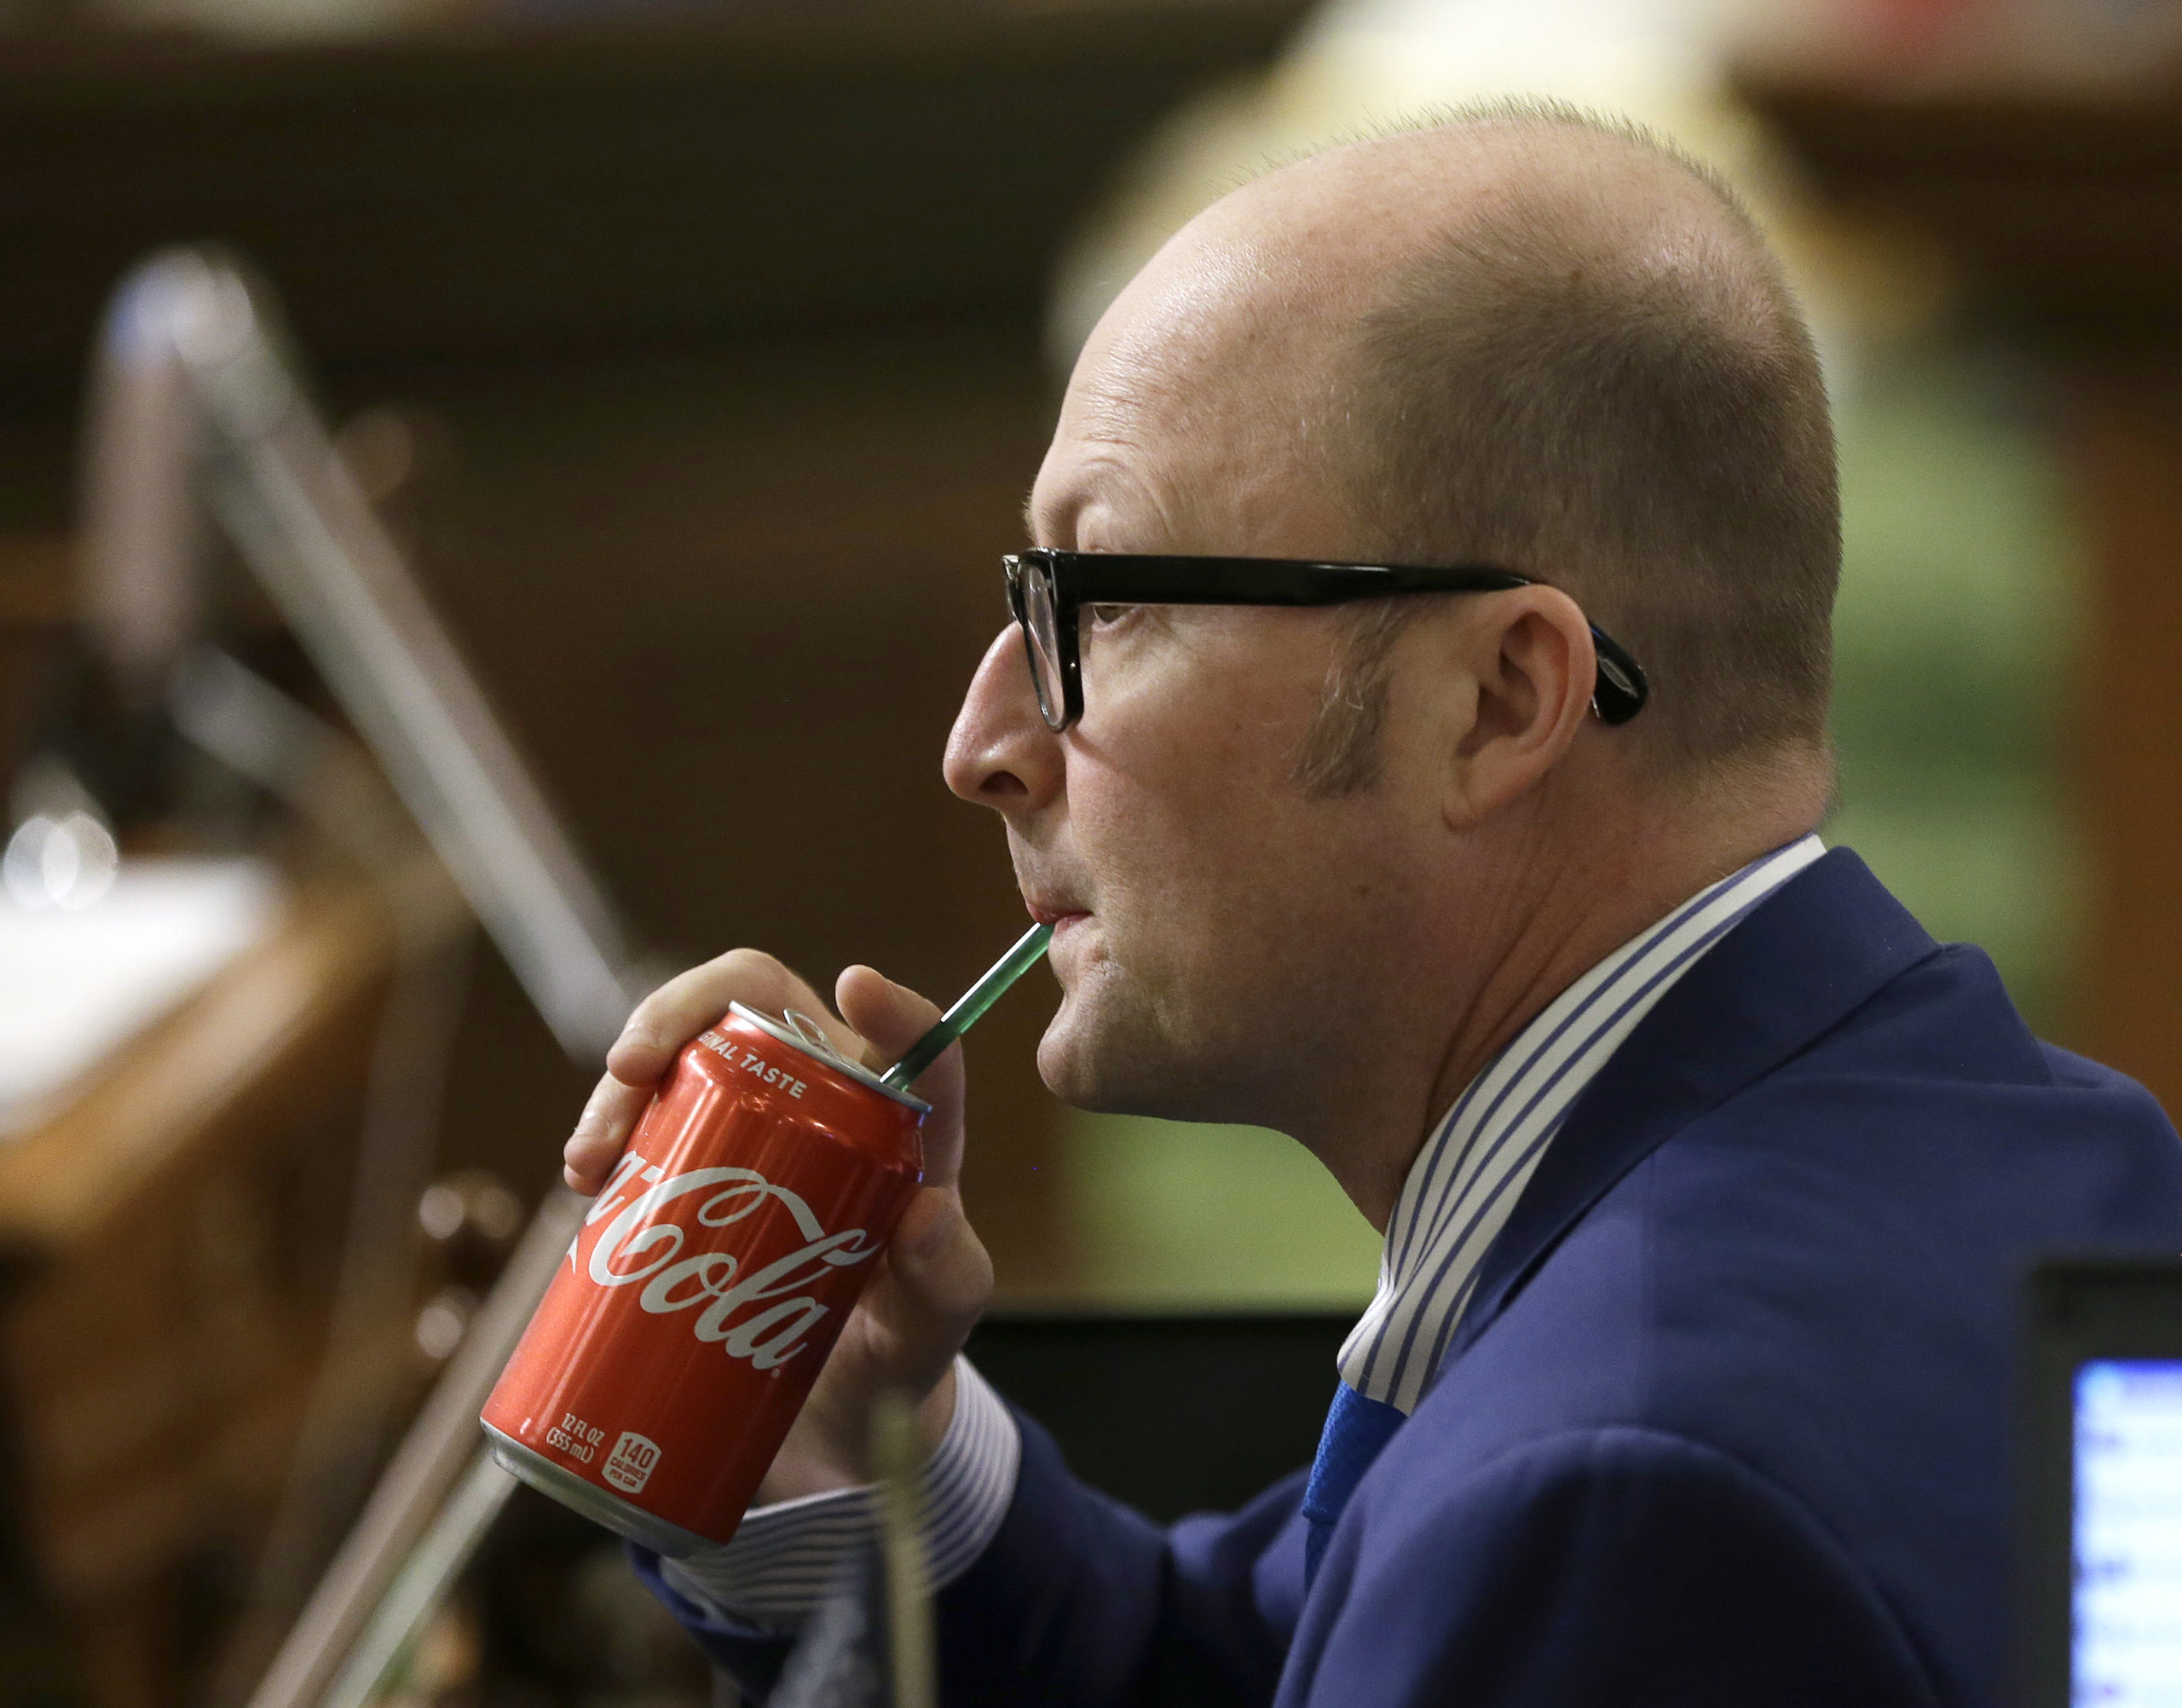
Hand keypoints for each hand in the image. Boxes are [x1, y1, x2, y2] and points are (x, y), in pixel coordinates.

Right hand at [563, 950, 993, 1501]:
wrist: (835, 1421)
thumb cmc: (899, 1357)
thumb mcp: (934, 1329)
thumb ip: (948, 1282)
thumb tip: (929, 1215)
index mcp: (907, 1133)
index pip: (917, 1043)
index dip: (894, 1005)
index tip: (856, 986)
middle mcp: (831, 1108)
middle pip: (761, 1010)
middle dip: (683, 1012)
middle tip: (626, 1068)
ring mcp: (755, 1130)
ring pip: (688, 1055)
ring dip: (625, 1081)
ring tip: (590, 1156)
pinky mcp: (698, 1166)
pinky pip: (649, 1120)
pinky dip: (607, 1132)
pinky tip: (584, 1178)